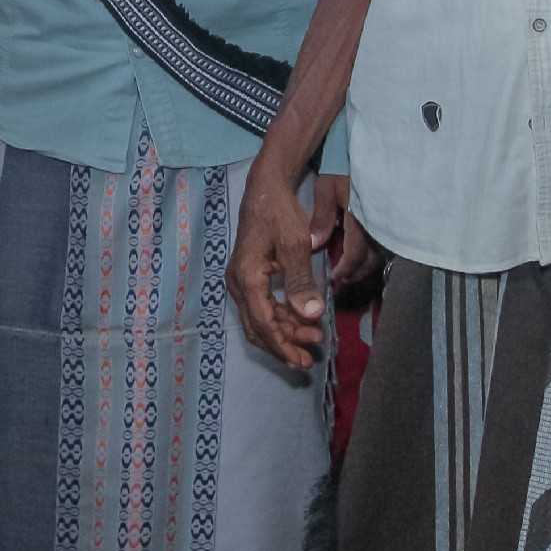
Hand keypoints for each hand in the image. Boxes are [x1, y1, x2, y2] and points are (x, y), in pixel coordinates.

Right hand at [227, 153, 324, 368]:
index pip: (263, 324)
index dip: (283, 346)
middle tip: (310, 356)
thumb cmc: (280, 213)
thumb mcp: (295, 246)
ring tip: (312, 337)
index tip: (303, 361)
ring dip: (284, 332)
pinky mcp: (247, 276)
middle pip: (256, 328)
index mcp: (247, 278)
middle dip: (283, 344)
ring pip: (258, 319)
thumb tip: (310, 315)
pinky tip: (301, 318)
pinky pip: (260, 306)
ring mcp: (240, 280)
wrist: (265, 189)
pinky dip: (280, 317)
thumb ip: (301, 282)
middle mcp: (237, 283)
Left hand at [307, 172, 381, 286]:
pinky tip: (359, 257)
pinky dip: (370, 256)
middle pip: (371, 260)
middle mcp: (375, 224)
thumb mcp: (325, 188)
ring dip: (365, 267)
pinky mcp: (386, 221)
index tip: (335, 278)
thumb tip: (315, 244)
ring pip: (379, 255)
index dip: (345, 269)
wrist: (362, 154)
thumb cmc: (339, 170)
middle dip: (357, 273)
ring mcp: (383, 223)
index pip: (355, 253)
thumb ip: (322, 217)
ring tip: (349, 272)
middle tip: (342, 280)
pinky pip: (383, 245)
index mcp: (359, 218)